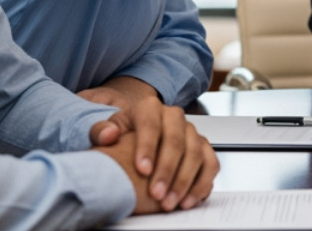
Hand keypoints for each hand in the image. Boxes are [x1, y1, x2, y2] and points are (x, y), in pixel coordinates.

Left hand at [88, 90, 219, 211]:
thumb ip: (101, 132)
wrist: (135, 141)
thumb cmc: (121, 137)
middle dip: (168, 170)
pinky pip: (211, 164)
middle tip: (156, 194)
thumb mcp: (106, 131)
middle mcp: (174, 117)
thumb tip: (109, 135)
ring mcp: (191, 132)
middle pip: (177, 140)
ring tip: (169, 202)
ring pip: (196, 153)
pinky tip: (188, 200)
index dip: (148, 146)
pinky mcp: (203, 148)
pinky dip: (202, 183)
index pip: (151, 123)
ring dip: (184, 181)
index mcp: (150, 108)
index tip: (143, 170)